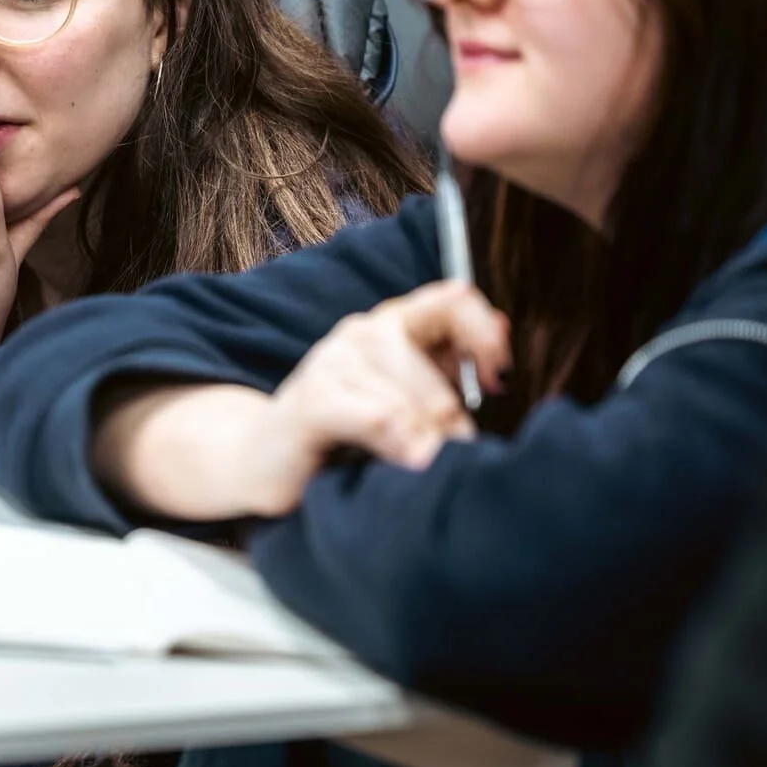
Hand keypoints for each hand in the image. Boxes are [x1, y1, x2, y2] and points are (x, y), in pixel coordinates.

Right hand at [93, 284, 508, 521]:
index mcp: (396, 324)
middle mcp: (364, 331)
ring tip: (412, 467)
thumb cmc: (345, 434)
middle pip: (434, 370)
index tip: (497, 382)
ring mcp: (334, 360)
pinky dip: (394, 445)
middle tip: (447, 457)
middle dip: (448, 422)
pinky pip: (376, 418)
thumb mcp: (406, 399)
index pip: (455, 300)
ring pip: (408, 401)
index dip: (485, 337)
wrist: (263, 461)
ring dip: (421, 443)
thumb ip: (447, 371)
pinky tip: (394, 463)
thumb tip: (503, 334)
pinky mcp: (313, 398)